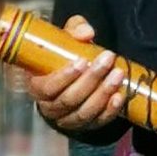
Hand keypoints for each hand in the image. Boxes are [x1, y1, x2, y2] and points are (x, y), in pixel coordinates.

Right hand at [29, 15, 125, 134]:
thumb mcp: (65, 38)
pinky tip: (119, 95)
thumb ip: (74, 29)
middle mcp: (49, 108)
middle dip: (90, 80)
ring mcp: (67, 119)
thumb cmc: (64, 55)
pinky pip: (97, 122)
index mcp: (37, 86)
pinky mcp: (85, 126)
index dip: (64, 76)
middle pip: (68, 99)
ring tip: (118, 74)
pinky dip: (109, 110)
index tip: (82, 61)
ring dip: (103, 93)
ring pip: (84, 112)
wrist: (74, 74)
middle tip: (107, 60)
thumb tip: (87, 33)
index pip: (47, 88)